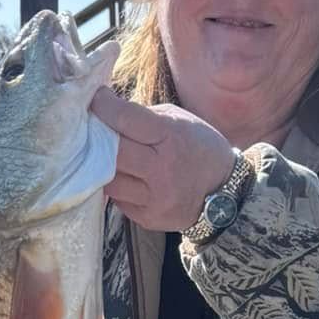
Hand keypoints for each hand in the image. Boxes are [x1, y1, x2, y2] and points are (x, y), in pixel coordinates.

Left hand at [90, 89, 235, 232]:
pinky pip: (118, 199)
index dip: (104, 107)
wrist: (225, 192)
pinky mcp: (148, 218)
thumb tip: (107, 112)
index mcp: (171, 137)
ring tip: (107, 157)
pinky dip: (118, 186)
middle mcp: (162, 170)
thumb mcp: (180, 121)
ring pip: (109, 180)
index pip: (125, 119)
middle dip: (98, 138)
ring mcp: (154, 198)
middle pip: (111, 152)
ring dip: (104, 167)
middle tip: (93, 129)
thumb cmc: (199, 148)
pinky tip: (127, 178)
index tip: (94, 100)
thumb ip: (145, 117)